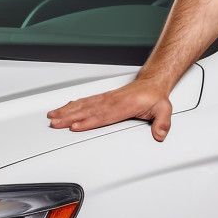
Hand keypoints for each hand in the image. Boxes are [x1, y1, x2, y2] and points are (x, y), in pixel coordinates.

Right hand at [47, 78, 173, 140]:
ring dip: (67, 111)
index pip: (103, 116)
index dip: (88, 122)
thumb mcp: (164, 109)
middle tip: (55, 123)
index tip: (75, 126)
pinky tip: (64, 108)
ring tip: (53, 116)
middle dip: (70, 117)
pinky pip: (86, 101)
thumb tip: (160, 134)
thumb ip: (162, 123)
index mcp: (124, 106)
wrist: (152, 82)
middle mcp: (112, 101)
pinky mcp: (104, 98)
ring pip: (84, 105)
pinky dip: (73, 104)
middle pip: (88, 111)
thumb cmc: (155, 97)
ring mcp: (107, 99)